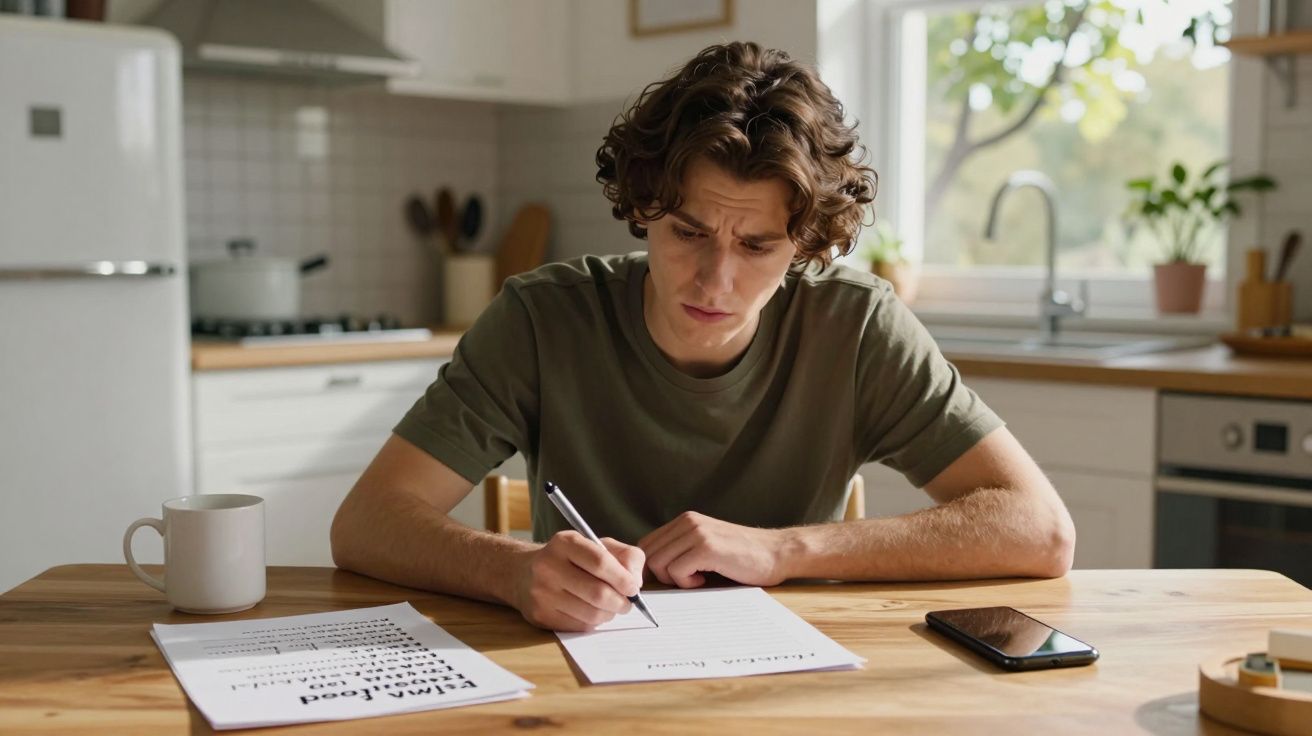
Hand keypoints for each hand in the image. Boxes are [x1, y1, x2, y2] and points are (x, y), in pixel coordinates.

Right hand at [510, 531, 644, 631]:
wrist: (525, 574)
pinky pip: (579, 626)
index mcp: (565, 542)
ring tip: (610, 606)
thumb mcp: (598, 546)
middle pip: (597, 593)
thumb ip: (626, 557)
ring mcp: (541, 593)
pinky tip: (591, 612)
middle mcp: (548, 566)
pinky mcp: (540, 615)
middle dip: (621, 602)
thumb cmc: (572, 559)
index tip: (634, 588)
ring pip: (591, 614)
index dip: (623, 578)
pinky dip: (593, 622)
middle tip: (627, 603)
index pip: (600, 562)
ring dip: (609, 614)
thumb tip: (636, 583)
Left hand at [639, 511, 791, 588]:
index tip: (665, 582)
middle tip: (683, 582)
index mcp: (685, 521)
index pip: (646, 544)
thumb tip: (649, 573)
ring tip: (697, 580)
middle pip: (648, 554)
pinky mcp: (707, 548)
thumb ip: (681, 551)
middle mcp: (688, 522)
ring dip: (674, 580)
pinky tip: (704, 581)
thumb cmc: (743, 557)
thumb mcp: (706, 546)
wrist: (777, 553)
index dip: (649, 567)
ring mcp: (697, 533)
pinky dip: (686, 583)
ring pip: (658, 563)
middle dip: (660, 576)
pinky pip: (676, 571)